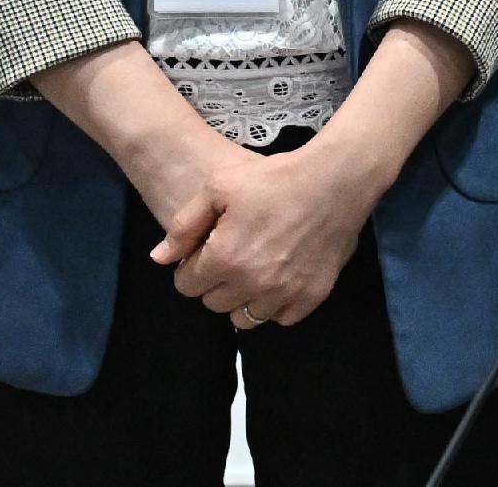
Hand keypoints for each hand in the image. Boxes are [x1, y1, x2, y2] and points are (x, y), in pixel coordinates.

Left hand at [159, 131, 397, 328]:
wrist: (337, 178)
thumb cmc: (275, 177)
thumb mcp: (220, 186)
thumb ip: (184, 224)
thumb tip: (160, 259)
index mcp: (224, 258)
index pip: (186, 286)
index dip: (193, 265)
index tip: (209, 249)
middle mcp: (252, 284)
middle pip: (213, 304)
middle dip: (216, 282)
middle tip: (234, 255)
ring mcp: (284, 293)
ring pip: (244, 319)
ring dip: (243, 298)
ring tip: (256, 269)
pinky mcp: (312, 295)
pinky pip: (281, 318)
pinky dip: (276, 304)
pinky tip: (281, 277)